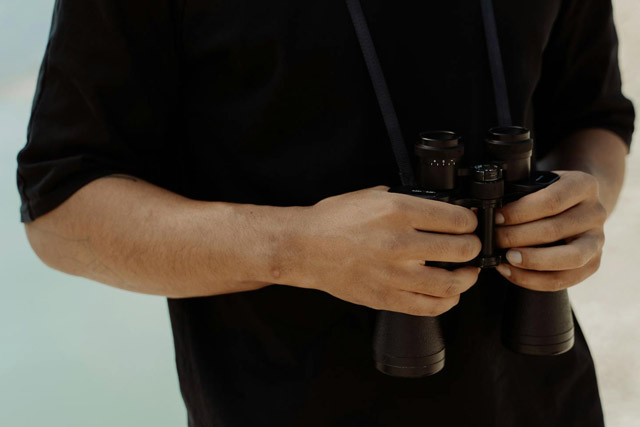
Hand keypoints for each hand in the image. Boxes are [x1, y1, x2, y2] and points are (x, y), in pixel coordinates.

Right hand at [288, 186, 481, 315]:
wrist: (304, 248)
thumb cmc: (333, 221)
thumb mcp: (371, 194)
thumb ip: (405, 200)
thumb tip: (435, 207)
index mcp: (397, 211)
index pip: (456, 219)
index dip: (470, 221)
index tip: (469, 223)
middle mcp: (399, 243)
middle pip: (461, 249)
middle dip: (472, 247)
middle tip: (470, 245)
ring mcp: (393, 274)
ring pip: (451, 283)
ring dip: (467, 277)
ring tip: (468, 272)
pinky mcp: (386, 298)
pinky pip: (429, 307)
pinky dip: (447, 301)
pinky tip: (449, 294)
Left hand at [494, 171, 606, 290]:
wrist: (576, 206)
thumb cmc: (548, 194)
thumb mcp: (539, 184)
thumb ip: (519, 193)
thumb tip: (481, 210)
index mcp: (583, 185)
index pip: (551, 200)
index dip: (520, 211)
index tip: (496, 218)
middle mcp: (596, 213)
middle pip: (555, 230)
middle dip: (517, 237)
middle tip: (493, 240)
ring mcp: (597, 240)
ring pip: (568, 258)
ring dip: (531, 261)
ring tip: (505, 259)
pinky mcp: (593, 264)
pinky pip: (564, 279)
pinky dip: (533, 279)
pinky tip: (511, 271)